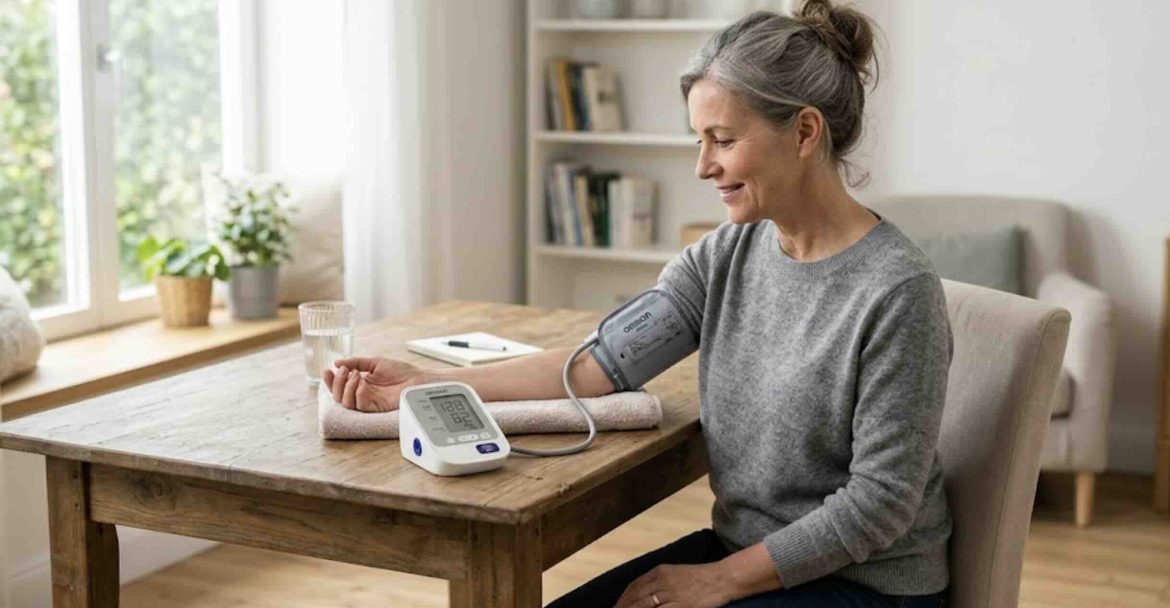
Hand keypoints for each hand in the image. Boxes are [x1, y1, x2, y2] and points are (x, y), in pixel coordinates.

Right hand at [322, 357, 428, 411]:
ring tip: (355, 374)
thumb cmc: (400, 371)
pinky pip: (359, 404)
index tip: (327, 370)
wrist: (416, 379)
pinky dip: (357, 392)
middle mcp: (361, 393)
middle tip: (344, 371)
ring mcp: (368, 401)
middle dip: (336, 383)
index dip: (330, 380)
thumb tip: (337, 362)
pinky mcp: (375, 408)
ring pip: (346, 402)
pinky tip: (363, 383)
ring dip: (346, 387)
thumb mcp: (375, 362)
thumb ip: (356, 362)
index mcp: (360, 383)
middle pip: (338, 395)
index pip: (339, 385)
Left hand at [615, 563, 733, 607]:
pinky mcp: (681, 605)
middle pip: (635, 598)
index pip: (634, 587)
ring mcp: (670, 593)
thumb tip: (644, 594)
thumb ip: (659, 582)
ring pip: (643, 606)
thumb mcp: (676, 573)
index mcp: (659, 571)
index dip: (623, 599)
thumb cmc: (700, 577)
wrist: (722, 578)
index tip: (616, 607)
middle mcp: (662, 581)